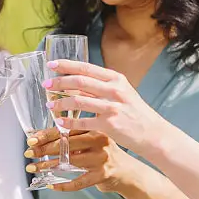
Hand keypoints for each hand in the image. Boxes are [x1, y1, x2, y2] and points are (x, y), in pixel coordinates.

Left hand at [24, 128, 132, 192]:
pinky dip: (63, 186)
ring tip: (34, 168)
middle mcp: (99, 142)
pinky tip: (51, 186)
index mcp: (94, 130)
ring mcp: (101, 159)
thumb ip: (72, 138)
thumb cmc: (105, 155)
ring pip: (70, 162)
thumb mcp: (92, 141)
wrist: (128, 172)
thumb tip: (42, 137)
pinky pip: (78, 182)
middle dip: (44, 149)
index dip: (46, 135)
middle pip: (66, 145)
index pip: (66, 131)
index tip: (31, 139)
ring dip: (48, 165)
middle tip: (28, 153)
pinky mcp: (102, 176)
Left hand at [45, 58, 163, 151]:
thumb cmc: (135, 113)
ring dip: (60, 102)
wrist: (152, 133)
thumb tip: (76, 84)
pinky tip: (60, 122)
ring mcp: (111, 107)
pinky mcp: (109, 124)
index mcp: (116, 79)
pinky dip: (69, 123)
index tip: (51, 65)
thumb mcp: (122, 93)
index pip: (86, 68)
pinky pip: (82, 122)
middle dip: (59, 82)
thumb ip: (101, 87)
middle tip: (46, 85)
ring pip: (78, 101)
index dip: (66, 65)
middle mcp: (114, 90)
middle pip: (79, 82)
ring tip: (49, 104)